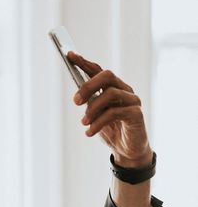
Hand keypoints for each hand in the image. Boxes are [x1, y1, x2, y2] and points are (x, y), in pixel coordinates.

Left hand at [67, 52, 153, 167]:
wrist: (127, 151)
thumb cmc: (111, 130)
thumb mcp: (95, 115)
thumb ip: (89, 102)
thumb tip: (77, 95)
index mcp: (112, 87)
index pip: (98, 70)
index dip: (84, 62)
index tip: (69, 55)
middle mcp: (123, 90)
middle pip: (107, 76)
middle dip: (88, 86)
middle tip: (75, 101)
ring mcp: (132, 100)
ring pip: (111, 93)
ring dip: (93, 108)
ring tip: (83, 122)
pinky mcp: (136, 114)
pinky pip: (116, 112)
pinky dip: (99, 123)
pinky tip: (89, 132)